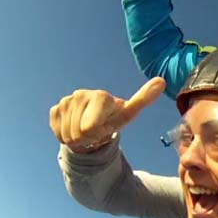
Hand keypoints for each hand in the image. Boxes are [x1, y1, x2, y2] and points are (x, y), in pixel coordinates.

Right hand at [49, 77, 164, 152]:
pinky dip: (65, 135)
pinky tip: (74, 128)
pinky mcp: (55, 109)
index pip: (90, 127)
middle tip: (95, 130)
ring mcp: (66, 101)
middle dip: (88, 137)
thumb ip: (143, 98)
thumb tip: (162, 80)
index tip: (104, 128)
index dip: (97, 133)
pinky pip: (57, 131)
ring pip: (68, 134)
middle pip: (79, 133)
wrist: (93, 126)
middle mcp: (81, 94)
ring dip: (77, 137)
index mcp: (100, 96)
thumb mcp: (128, 114)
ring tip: (86, 129)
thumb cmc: (112, 120)